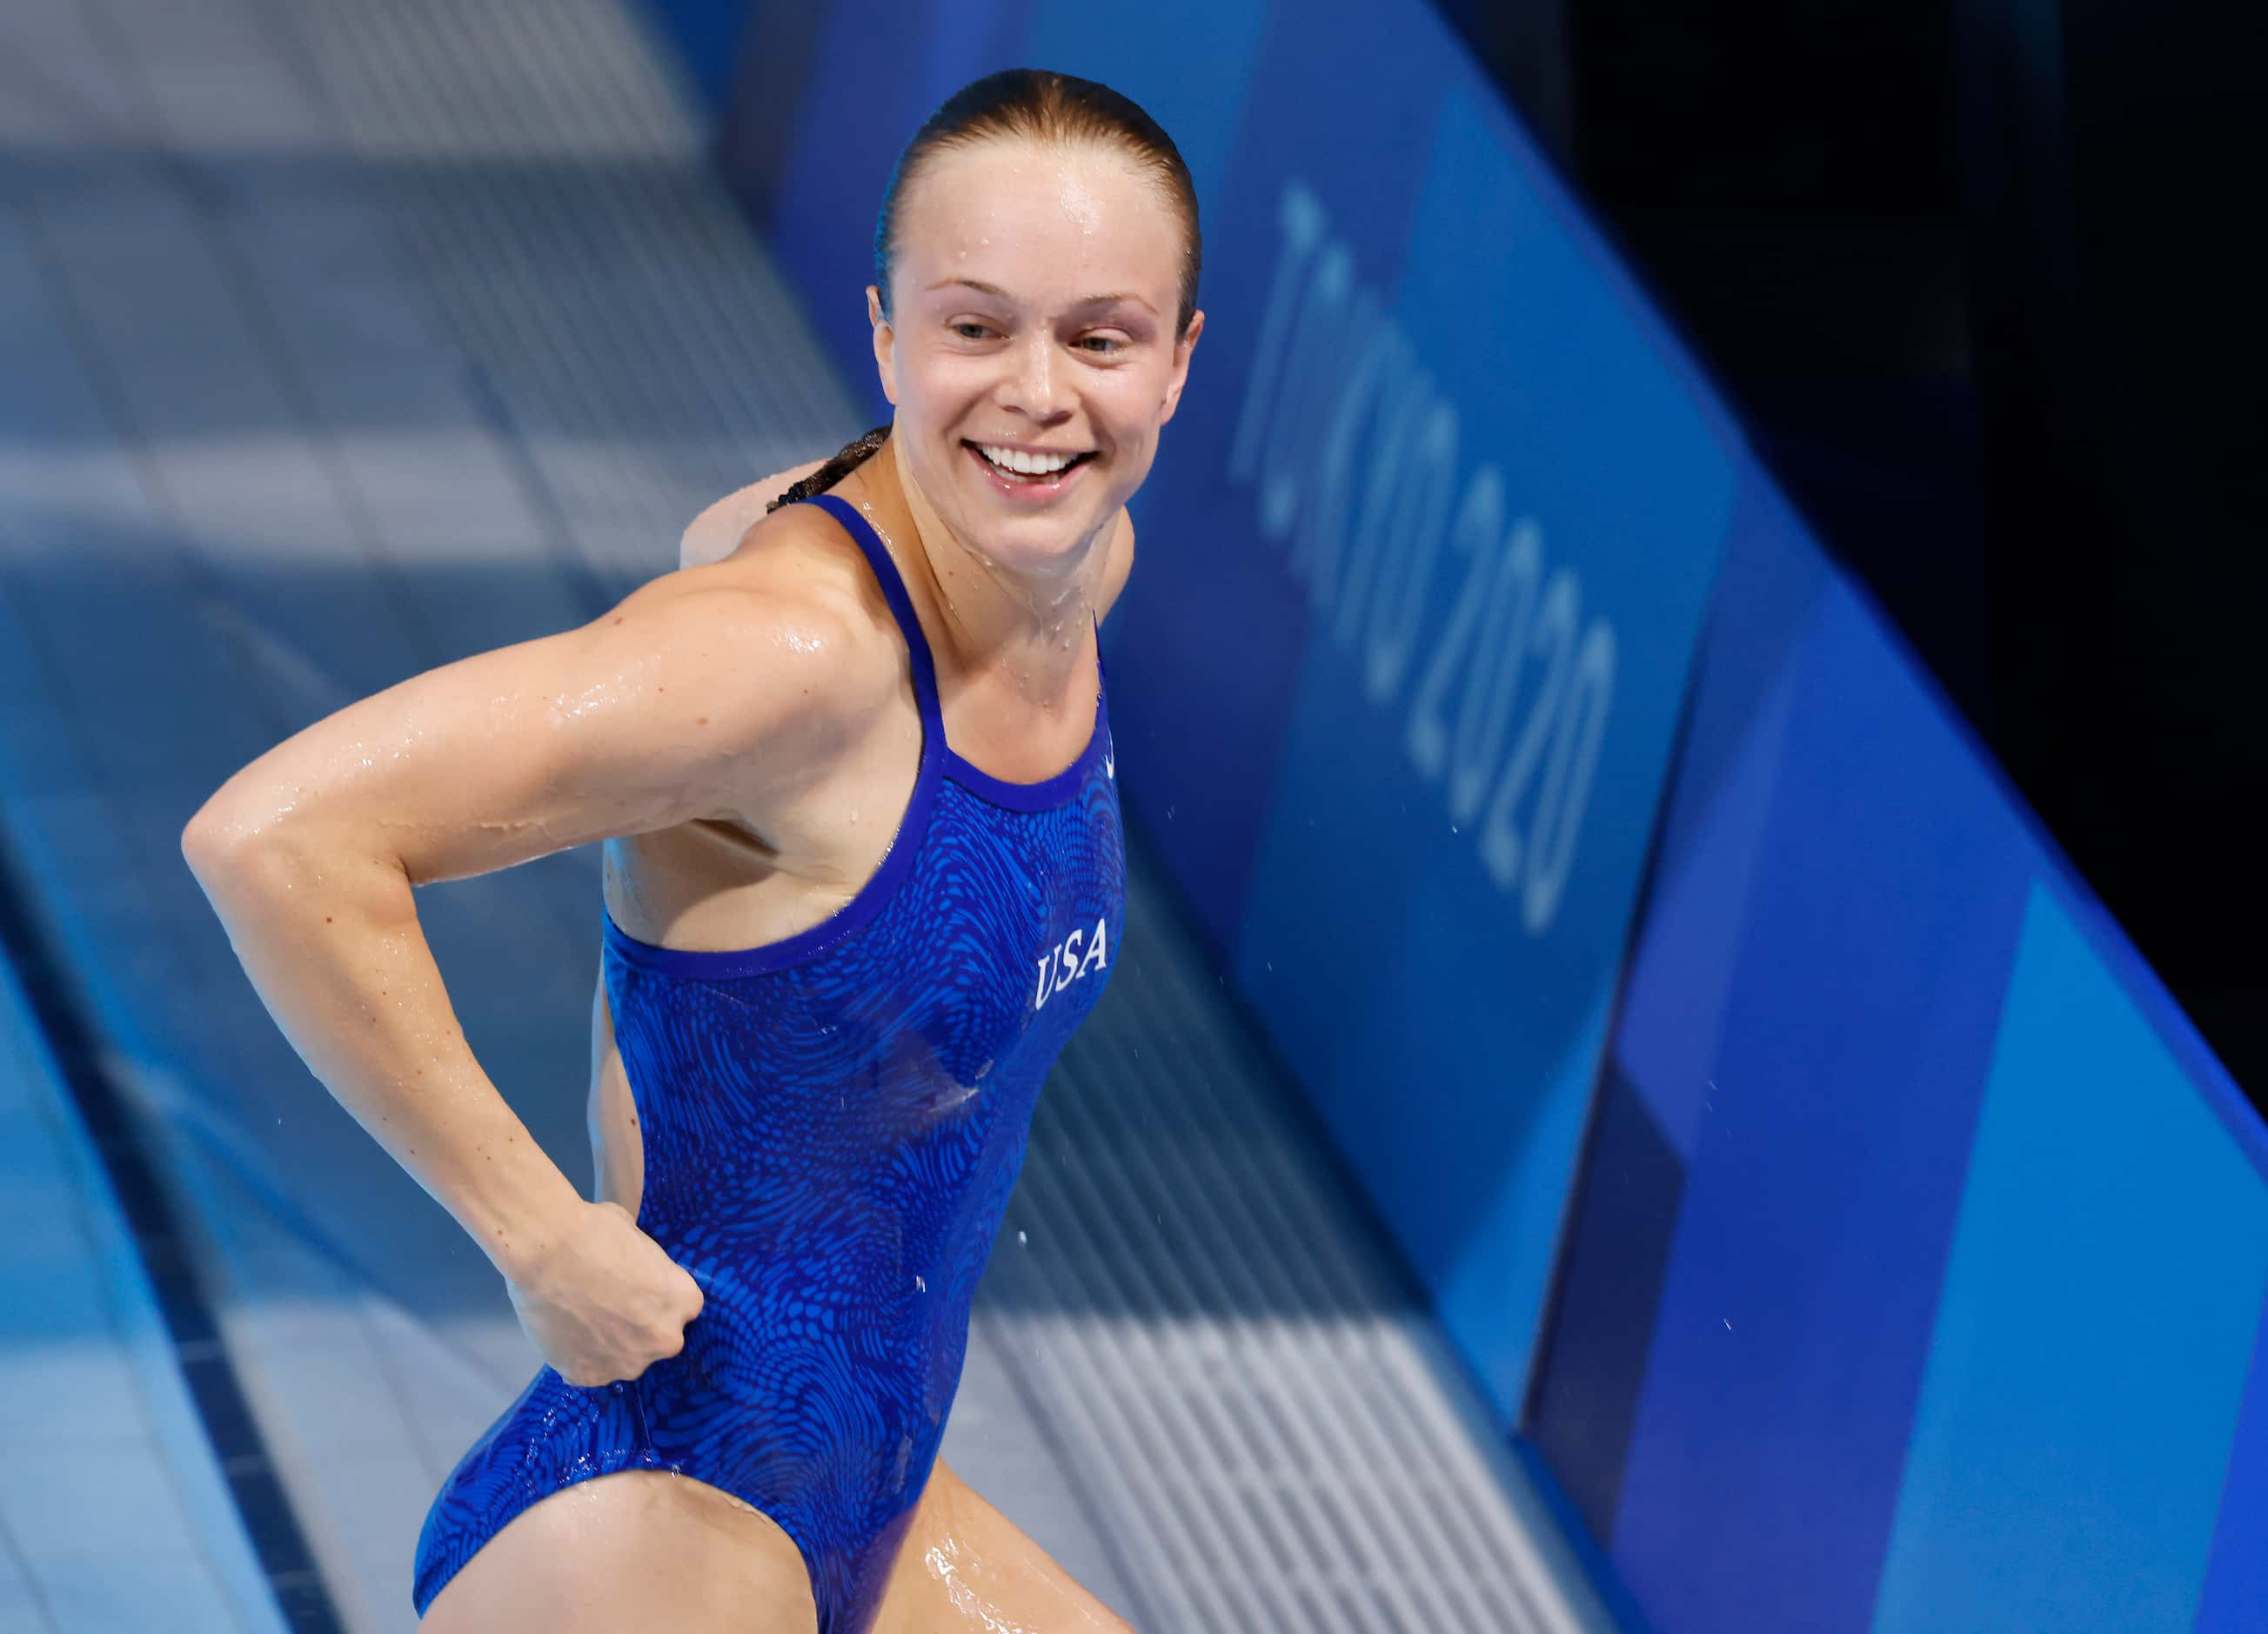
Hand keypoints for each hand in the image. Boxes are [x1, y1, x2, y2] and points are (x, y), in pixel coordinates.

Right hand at [505, 1200, 703, 1386]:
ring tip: (580, 1319)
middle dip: (638, 1326)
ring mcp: (627, 1363)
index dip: (657, 1299)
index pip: (682, 1307)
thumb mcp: (639, 1239)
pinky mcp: (588, 1376)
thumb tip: (637, 1271)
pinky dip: (578, 1358)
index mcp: (684, 1301)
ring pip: (624, 1358)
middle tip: (608, 1305)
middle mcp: (665, 1340)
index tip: (638, 1290)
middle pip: (657, 1338)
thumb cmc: (596, 1233)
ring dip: (609, 1345)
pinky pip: (588, 1370)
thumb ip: (648, 1269)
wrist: (547, 1253)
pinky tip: (564, 1333)